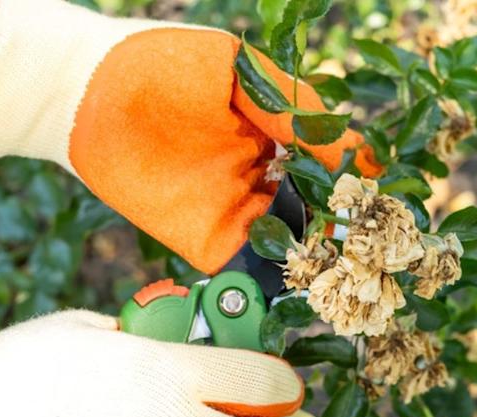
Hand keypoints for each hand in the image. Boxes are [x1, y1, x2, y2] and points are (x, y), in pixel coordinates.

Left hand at [0, 0, 381, 273]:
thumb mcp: (237, 72)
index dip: (361, 184)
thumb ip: (290, 109)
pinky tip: (306, 293)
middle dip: (351, 234)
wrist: (87, 94)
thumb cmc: (163, 64)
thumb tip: (350, 150)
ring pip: (293, 244)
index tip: (389, 200)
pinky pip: (250, 268)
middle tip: (384, 258)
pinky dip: (278, 282)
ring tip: (357, 283)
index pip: (333, 164)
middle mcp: (264, 175)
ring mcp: (236, 210)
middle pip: (320, 211)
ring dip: (323, 264)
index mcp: (279, 132)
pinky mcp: (204, 241)